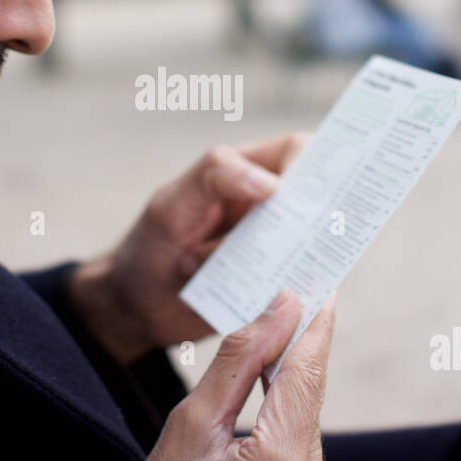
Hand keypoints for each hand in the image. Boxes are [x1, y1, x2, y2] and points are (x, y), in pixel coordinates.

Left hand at [70, 132, 310, 364]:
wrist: (137, 308)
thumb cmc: (150, 245)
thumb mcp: (171, 206)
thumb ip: (212, 178)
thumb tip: (270, 183)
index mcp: (247, 172)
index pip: (296, 151)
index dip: (312, 165)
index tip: (312, 195)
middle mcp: (269, 207)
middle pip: (318, 197)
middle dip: (324, 214)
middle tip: (321, 236)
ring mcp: (276, 247)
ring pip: (317, 242)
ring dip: (311, 256)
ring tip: (292, 271)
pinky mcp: (277, 285)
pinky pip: (304, 282)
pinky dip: (301, 289)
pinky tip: (286, 297)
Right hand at [107, 289, 341, 460]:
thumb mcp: (188, 427)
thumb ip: (240, 363)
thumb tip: (279, 310)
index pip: (306, 378)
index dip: (315, 328)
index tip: (324, 290)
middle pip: (309, 411)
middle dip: (288, 377)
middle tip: (275, 333)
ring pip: (310, 445)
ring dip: (284, 425)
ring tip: (236, 440)